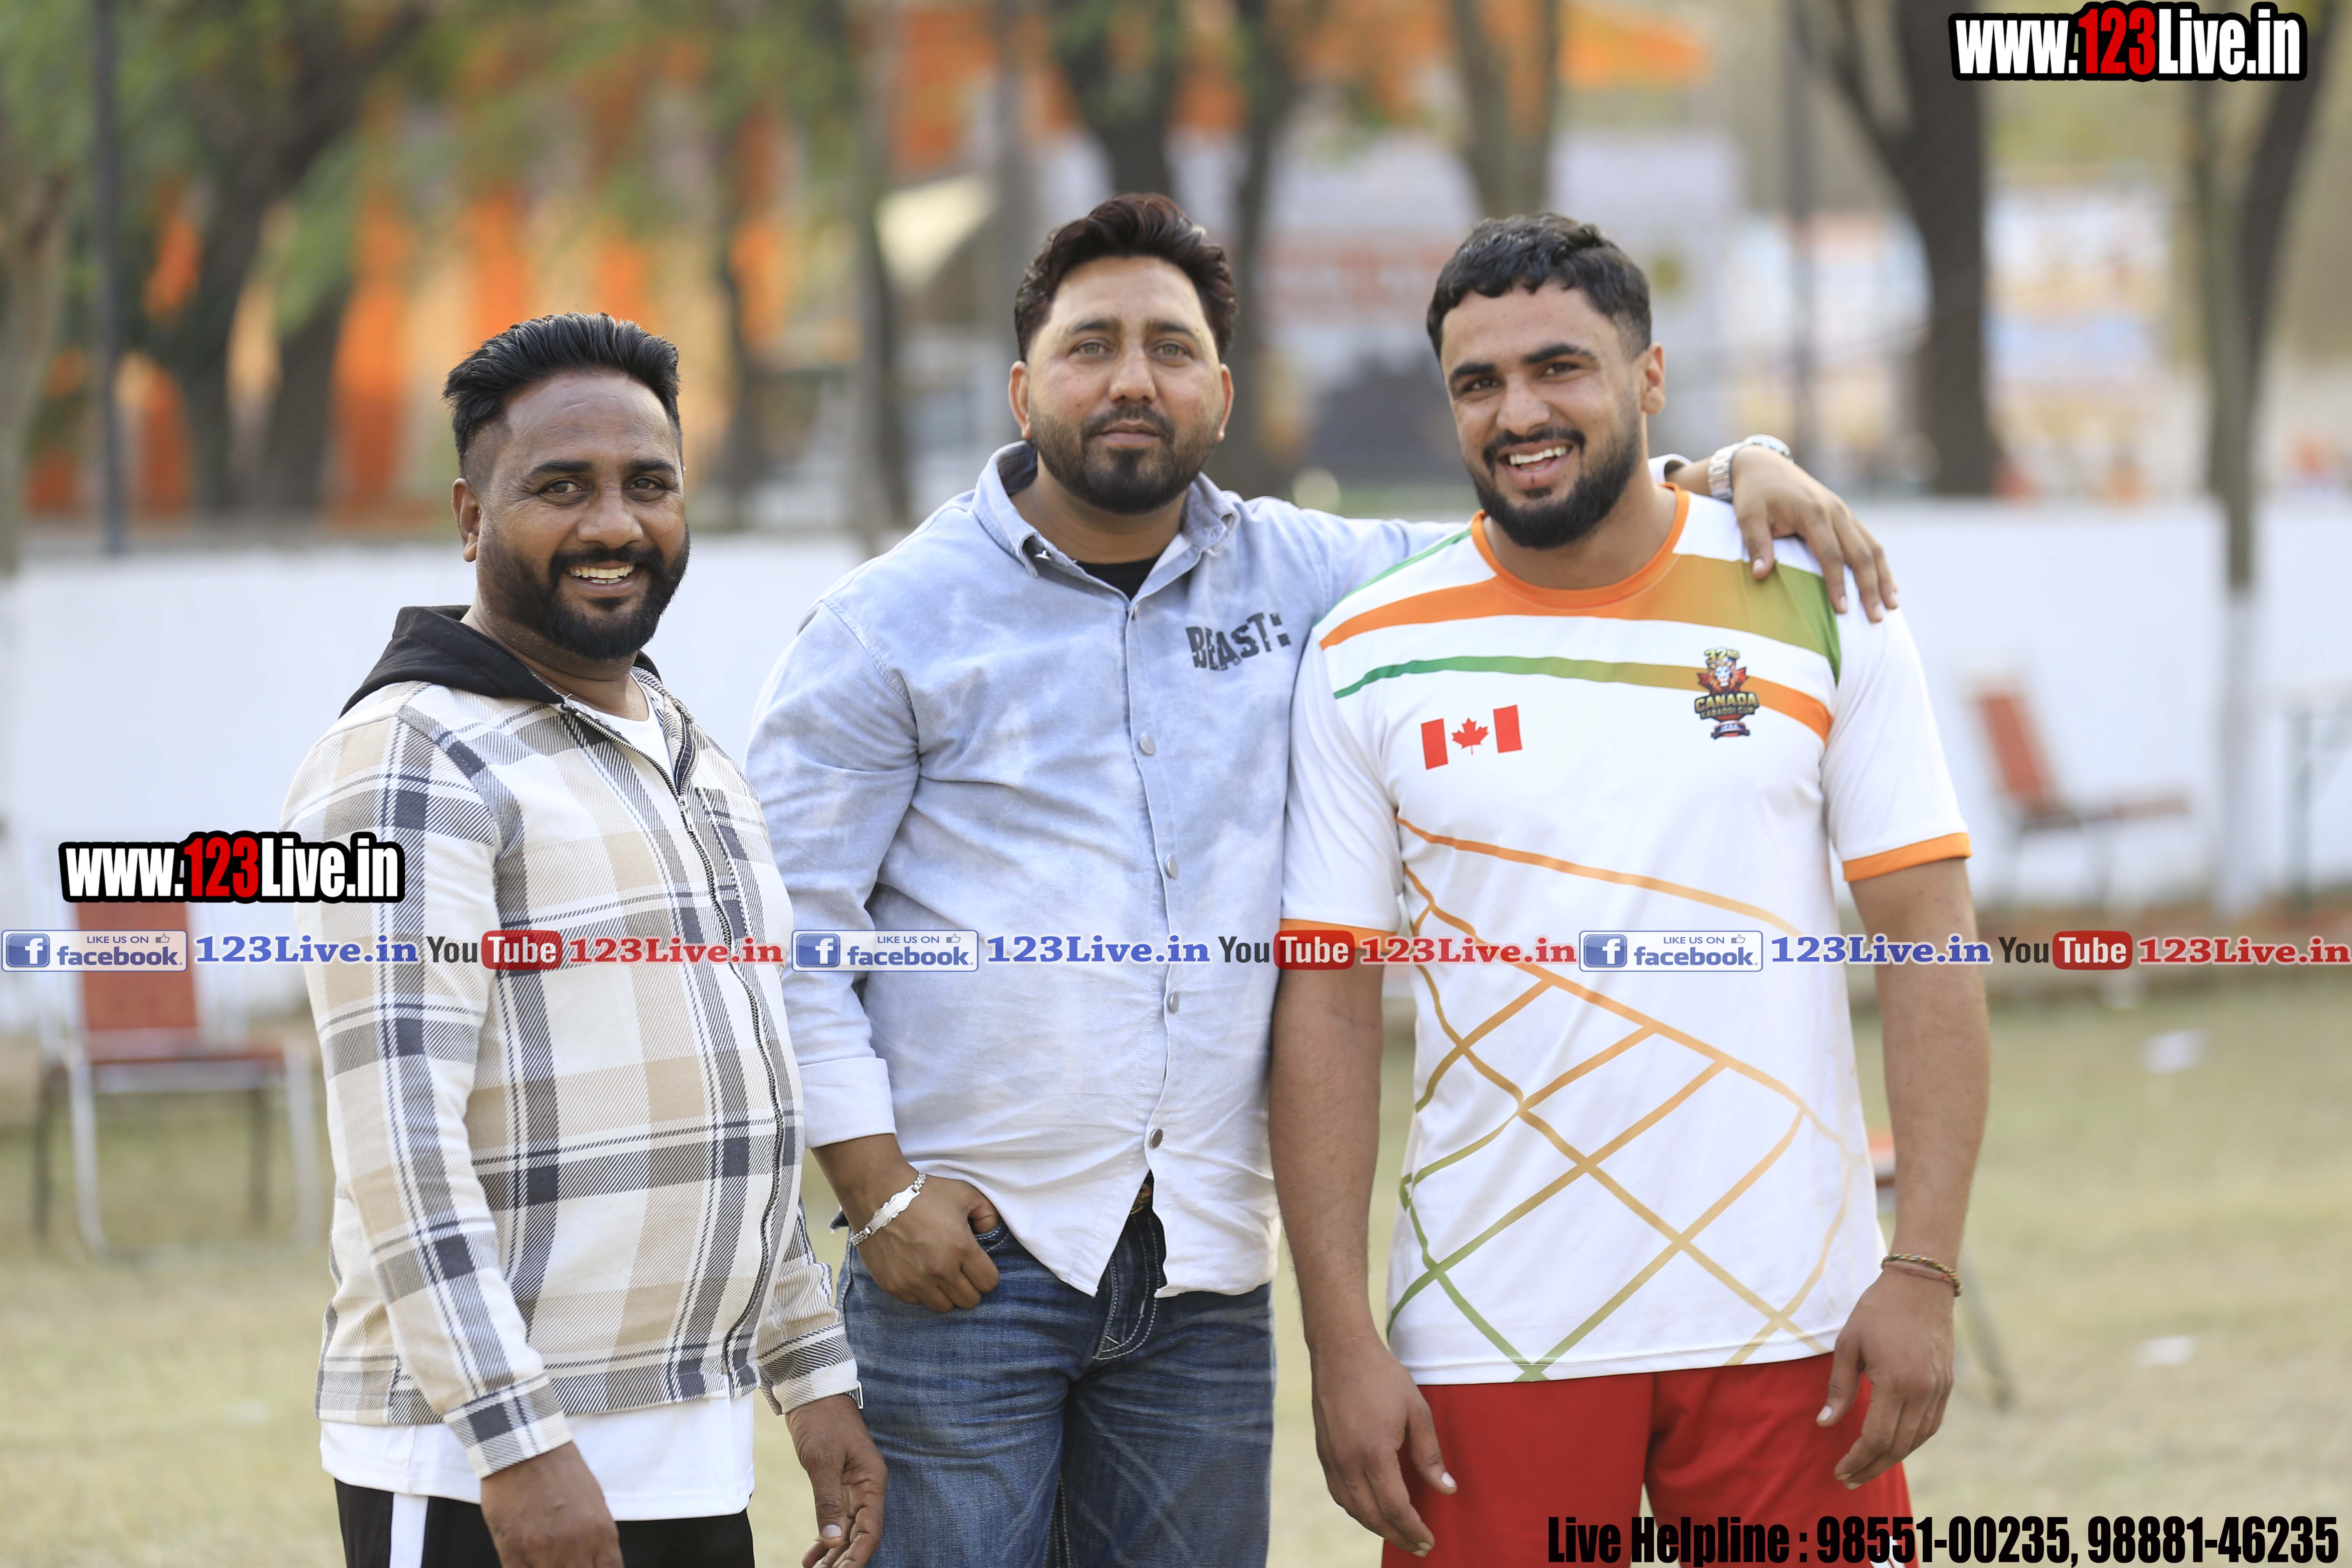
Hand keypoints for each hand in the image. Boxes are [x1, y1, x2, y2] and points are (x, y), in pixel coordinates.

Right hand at [477, 1442, 621, 1567]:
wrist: (526, 1447)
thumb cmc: (562, 1472)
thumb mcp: (594, 1503)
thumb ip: (597, 1538)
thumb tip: (597, 1562)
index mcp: (600, 1531)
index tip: (592, 1567)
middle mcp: (574, 1545)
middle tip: (569, 1562)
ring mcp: (542, 1550)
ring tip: (549, 1559)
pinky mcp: (512, 1549)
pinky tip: (530, 1563)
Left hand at [788, 1393, 886, 1567]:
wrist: (811, 1391)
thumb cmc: (821, 1421)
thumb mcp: (822, 1461)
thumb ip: (829, 1502)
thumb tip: (834, 1540)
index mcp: (872, 1480)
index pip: (871, 1528)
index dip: (858, 1555)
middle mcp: (867, 1486)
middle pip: (861, 1533)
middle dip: (844, 1559)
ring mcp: (853, 1485)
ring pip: (848, 1529)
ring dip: (834, 1553)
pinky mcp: (839, 1483)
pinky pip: (836, 1517)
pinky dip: (825, 1536)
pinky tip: (812, 1554)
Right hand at [819, 1135, 1003, 1311]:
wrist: (878, 1194)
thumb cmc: (924, 1193)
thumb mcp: (965, 1194)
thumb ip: (988, 1214)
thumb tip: (990, 1232)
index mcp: (961, 1248)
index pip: (988, 1283)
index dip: (987, 1274)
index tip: (978, 1266)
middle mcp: (940, 1270)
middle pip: (969, 1300)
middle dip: (970, 1286)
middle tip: (961, 1271)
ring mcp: (915, 1281)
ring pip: (944, 1307)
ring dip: (946, 1293)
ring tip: (940, 1273)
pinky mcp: (894, 1286)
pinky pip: (917, 1301)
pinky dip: (921, 1291)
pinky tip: (918, 1271)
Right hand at [1308, 1334, 1454, 1556]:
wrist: (1340, 1351)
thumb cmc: (1382, 1377)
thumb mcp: (1417, 1411)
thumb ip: (1430, 1454)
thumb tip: (1446, 1489)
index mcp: (1374, 1454)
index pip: (1396, 1508)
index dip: (1414, 1530)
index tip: (1429, 1541)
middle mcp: (1348, 1463)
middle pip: (1373, 1516)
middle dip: (1398, 1536)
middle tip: (1418, 1546)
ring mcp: (1331, 1459)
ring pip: (1353, 1509)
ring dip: (1376, 1527)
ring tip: (1398, 1533)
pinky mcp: (1323, 1452)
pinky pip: (1339, 1493)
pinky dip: (1356, 1509)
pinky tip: (1370, 1510)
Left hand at [1724, 446, 1895, 621]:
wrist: (1763, 464)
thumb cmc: (1754, 493)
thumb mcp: (1748, 516)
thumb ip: (1757, 543)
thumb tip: (1761, 574)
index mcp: (1813, 512)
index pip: (1831, 555)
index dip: (1837, 583)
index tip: (1842, 610)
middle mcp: (1835, 511)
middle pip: (1860, 554)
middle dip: (1871, 587)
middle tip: (1876, 617)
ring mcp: (1844, 512)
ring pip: (1872, 547)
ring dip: (1883, 577)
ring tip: (1892, 606)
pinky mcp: (1845, 515)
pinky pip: (1868, 540)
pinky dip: (1879, 564)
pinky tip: (1888, 584)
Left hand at [1819, 1265, 1956, 1487]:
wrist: (1921, 1284)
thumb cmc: (1877, 1310)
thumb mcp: (1848, 1344)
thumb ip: (1839, 1388)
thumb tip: (1825, 1424)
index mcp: (1896, 1382)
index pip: (1876, 1437)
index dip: (1857, 1459)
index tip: (1840, 1471)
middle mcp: (1923, 1392)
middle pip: (1898, 1446)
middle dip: (1871, 1467)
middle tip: (1849, 1479)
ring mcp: (1939, 1390)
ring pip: (1917, 1440)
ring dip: (1892, 1458)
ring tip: (1867, 1467)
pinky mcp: (1947, 1385)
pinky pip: (1930, 1425)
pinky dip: (1911, 1441)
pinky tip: (1893, 1445)